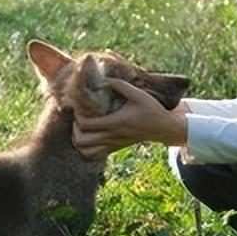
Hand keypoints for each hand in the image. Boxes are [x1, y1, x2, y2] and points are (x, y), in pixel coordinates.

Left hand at [72, 78, 187, 159]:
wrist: (162, 128)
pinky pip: (93, 155)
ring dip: (78, 140)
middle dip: (74, 129)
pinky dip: (86, 148)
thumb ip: (120, 85)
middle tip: (78, 118)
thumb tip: (103, 80)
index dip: (78, 117)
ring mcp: (112, 144)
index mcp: (115, 122)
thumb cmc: (150, 109)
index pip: (86, 125)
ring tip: (81, 128)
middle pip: (81, 140)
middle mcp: (111, 136)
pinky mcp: (115, 148)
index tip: (79, 107)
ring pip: (85, 151)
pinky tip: (89, 136)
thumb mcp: (138, 93)